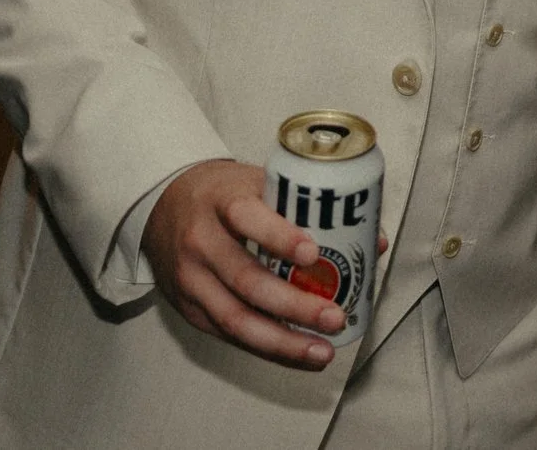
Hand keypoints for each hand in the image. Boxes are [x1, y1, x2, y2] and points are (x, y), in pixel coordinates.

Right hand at [141, 158, 368, 366]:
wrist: (163, 204)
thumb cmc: (224, 194)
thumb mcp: (259, 183)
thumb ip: (310, 208)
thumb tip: (374, 241)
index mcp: (222, 200)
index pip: (247, 217)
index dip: (280, 237)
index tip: (313, 253)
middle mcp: (202, 241)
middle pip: (247, 280)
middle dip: (294, 305)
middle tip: (334, 317)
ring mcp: (192, 278)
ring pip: (236, 318)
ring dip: (283, 341)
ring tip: (321, 350)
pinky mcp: (189, 307)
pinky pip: (229, 334)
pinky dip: (266, 348)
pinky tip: (296, 353)